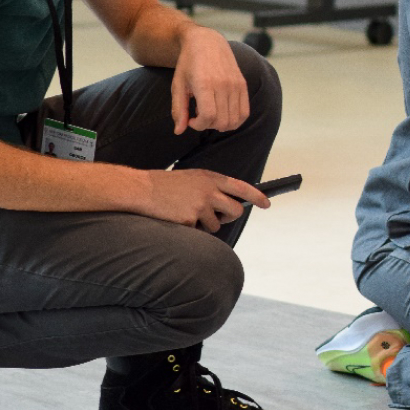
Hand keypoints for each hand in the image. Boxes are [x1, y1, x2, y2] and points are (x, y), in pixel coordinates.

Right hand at [140, 169, 269, 231]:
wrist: (143, 189)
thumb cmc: (167, 185)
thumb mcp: (194, 179)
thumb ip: (212, 187)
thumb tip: (230, 203)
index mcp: (211, 178)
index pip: (241, 187)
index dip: (257, 196)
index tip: (267, 204)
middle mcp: (209, 191)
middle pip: (235, 211)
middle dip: (230, 218)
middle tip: (219, 217)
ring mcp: (201, 205)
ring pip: (216, 225)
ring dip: (205, 224)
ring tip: (187, 212)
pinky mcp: (190, 219)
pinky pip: (199, 231)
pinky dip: (191, 229)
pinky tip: (178, 218)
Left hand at [172, 28, 249, 135]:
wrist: (207, 41)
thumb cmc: (188, 63)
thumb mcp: (178, 85)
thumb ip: (178, 109)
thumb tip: (179, 131)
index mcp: (205, 84)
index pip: (208, 116)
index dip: (198, 125)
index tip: (191, 119)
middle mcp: (223, 84)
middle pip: (222, 121)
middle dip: (209, 126)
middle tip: (200, 116)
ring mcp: (235, 84)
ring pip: (234, 120)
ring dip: (221, 124)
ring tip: (211, 113)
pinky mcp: (243, 85)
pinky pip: (244, 113)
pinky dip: (235, 120)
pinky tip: (223, 114)